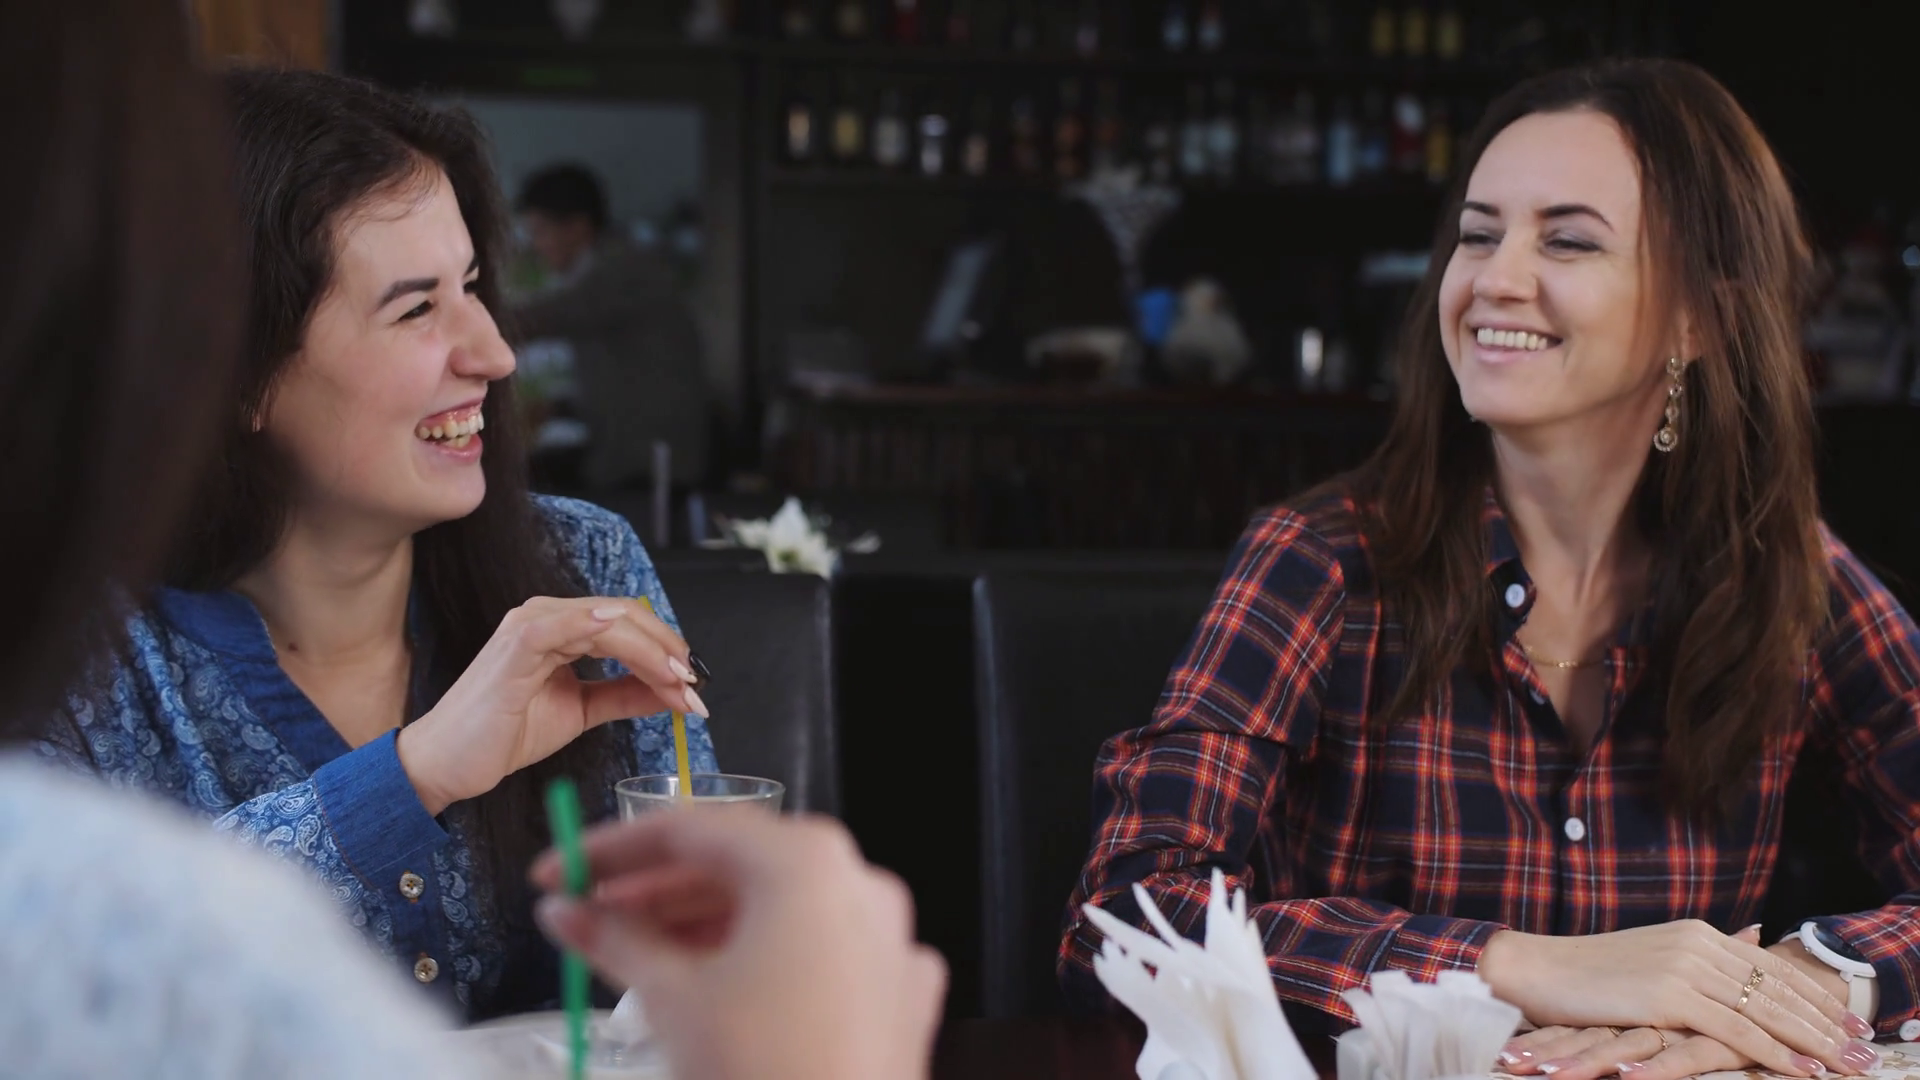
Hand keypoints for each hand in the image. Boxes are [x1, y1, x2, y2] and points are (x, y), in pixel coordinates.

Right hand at [398, 596, 702, 813]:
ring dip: (652, 651)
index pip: (628, 623)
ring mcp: (530, 626)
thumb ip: (624, 696)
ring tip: (678, 684)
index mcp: (561, 629)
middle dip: (668, 650)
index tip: (695, 684)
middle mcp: (546, 617)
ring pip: (608, 621)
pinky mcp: (516, 645)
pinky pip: (566, 626)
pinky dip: (604, 630)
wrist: (447, 763)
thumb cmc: (503, 734)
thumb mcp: (581, 712)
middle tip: (694, 685)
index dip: (666, 648)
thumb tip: (673, 691)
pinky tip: (635, 648)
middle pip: (626, 616)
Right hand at [530, 808, 947, 1079]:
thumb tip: (563, 911)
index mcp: (807, 862)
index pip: (689, 828)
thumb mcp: (672, 999)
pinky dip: (760, 957)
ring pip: (780, 907)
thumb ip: (614, 940)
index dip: (608, 850)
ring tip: (633, 957)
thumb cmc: (760, 1070)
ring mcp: (888, 936)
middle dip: (654, 890)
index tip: (554, 877)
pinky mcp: (897, 990)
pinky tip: (710, 991)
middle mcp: (859, 881)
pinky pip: (817, 952)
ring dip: (702, 924)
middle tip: (585, 917)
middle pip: (738, 863)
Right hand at [1477, 921, 1871, 1075]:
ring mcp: (1684, 968)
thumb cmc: (1587, 972)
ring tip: (1847, 1063)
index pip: (1771, 966)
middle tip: (1862, 1047)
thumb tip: (1751, 940)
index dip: (1815, 994)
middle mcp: (1697, 943)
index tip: (1847, 1020)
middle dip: (1826, 1020)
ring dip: (1813, 1040)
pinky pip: (1735, 1029)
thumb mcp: (1654, 955)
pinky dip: (1774, 1051)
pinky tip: (1801, 1069)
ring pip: (1765, 1009)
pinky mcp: (1669, 995)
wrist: (1536, 969)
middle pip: (1777, 987)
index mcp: (1696, 933)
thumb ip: (1705, 954)